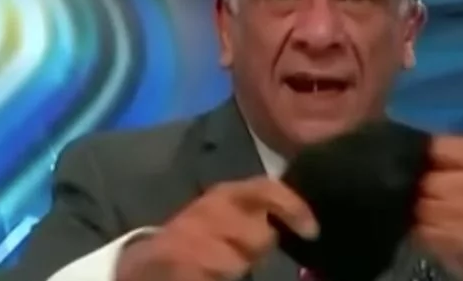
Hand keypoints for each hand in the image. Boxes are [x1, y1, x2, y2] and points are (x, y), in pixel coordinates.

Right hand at [116, 177, 318, 280]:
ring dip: (234, 268)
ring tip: (219, 265)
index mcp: (228, 192)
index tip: (312, 231)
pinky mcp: (174, 258)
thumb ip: (261, 211)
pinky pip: (213, 274)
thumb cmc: (204, 233)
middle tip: (242, 253)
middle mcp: (212, 208)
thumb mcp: (233, 213)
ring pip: (236, 262)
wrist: (150, 259)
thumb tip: (306, 225)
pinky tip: (206, 272)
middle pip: (259, 237)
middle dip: (258, 251)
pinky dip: (214, 276)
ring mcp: (191, 235)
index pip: (267, 189)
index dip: (294, 208)